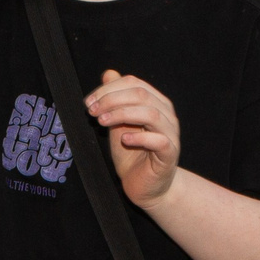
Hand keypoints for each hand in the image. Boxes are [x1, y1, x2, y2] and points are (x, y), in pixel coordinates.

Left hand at [83, 69, 180, 204]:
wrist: (145, 186)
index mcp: (155, 102)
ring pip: (151, 113)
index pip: (133, 83)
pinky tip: (124, 139)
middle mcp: (166, 114)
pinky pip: (159, 140)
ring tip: (102, 122)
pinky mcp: (170, 154)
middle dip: (111, 100)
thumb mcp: (117, 123)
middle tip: (92, 111)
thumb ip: (115, 100)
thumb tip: (109, 73)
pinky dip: (140, 137)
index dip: (108, 89)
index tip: (88, 102)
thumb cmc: (132, 154)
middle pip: (141, 94)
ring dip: (122, 114)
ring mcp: (170, 134)